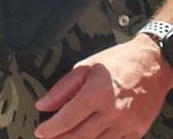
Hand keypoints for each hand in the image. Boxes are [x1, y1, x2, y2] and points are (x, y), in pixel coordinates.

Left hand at [34, 36, 172, 137]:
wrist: (153, 65)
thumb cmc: (120, 62)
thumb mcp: (84, 67)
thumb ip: (62, 89)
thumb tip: (43, 105)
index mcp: (97, 94)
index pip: (68, 119)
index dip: (51, 129)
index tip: (40, 132)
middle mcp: (113, 112)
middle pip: (80, 135)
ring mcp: (127, 124)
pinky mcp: (138, 130)